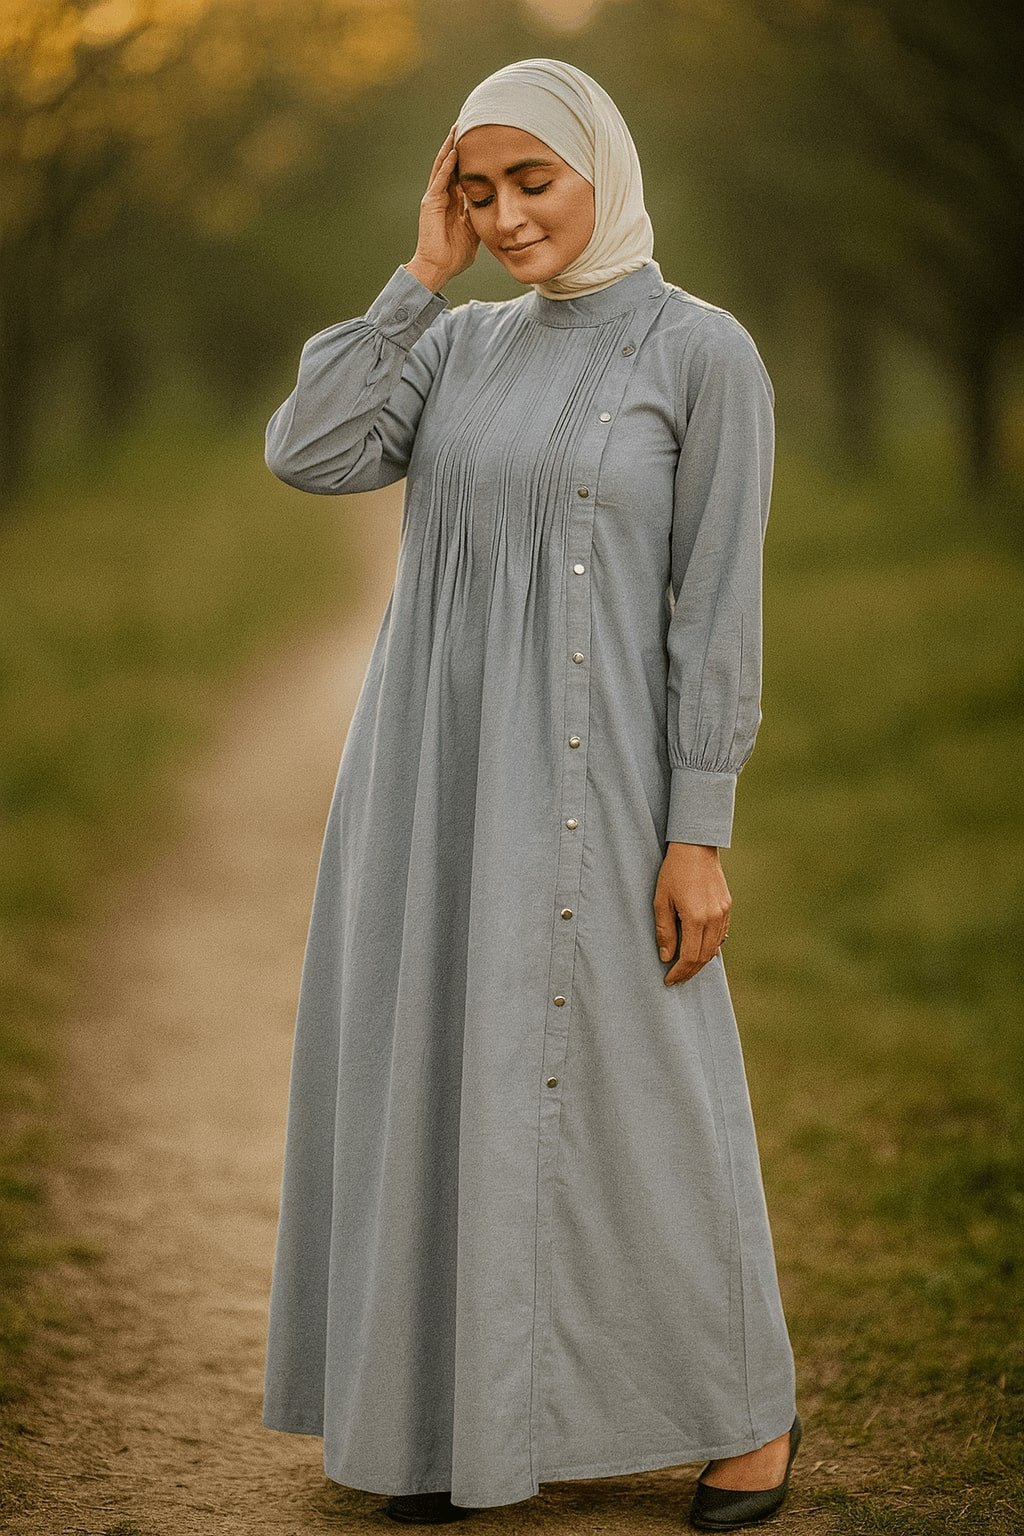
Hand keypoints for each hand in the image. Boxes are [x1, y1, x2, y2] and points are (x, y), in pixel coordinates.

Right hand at [404, 124, 479, 290]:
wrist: (438, 269)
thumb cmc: (455, 256)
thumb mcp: (475, 232)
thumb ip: (481, 217)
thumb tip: (496, 209)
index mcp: (454, 202)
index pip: (463, 174)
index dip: (471, 158)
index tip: (481, 141)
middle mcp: (443, 196)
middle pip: (451, 164)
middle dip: (459, 144)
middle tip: (468, 123)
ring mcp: (435, 198)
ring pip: (443, 167)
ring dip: (450, 147)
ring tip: (458, 128)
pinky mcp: (430, 203)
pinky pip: (439, 180)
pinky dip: (446, 166)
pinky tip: (454, 151)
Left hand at [653, 843, 731, 984]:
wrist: (695, 847)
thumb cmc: (673, 871)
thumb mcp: (661, 900)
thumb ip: (664, 931)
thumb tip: (666, 957)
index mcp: (695, 918)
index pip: (689, 957)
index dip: (679, 972)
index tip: (669, 980)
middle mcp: (713, 918)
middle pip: (704, 956)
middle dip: (690, 971)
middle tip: (677, 978)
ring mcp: (723, 912)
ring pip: (714, 947)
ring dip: (700, 961)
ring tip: (686, 968)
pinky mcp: (727, 906)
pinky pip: (721, 934)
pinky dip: (711, 946)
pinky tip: (700, 949)